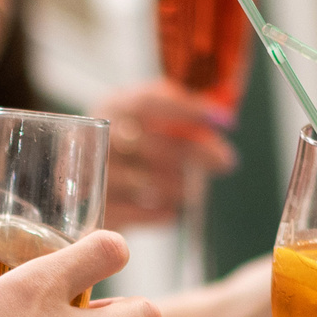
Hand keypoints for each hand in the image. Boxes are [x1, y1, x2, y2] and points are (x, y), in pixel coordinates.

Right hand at [101, 80, 236, 226]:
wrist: (89, 196)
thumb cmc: (132, 153)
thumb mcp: (148, 123)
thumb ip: (179, 118)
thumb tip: (220, 118)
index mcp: (113, 109)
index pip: (148, 103)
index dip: (188, 110)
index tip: (224, 120)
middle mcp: (97, 139)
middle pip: (153, 144)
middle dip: (196, 152)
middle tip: (227, 161)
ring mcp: (94, 178)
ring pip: (150, 182)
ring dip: (181, 186)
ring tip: (192, 190)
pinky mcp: (101, 213)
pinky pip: (146, 213)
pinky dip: (166, 212)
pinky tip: (172, 208)